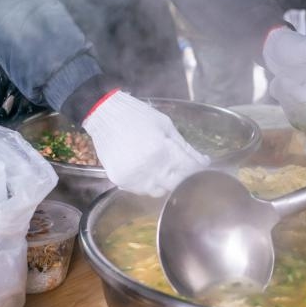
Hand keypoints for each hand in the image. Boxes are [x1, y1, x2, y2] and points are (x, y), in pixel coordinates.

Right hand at [82, 91, 207, 197]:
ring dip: (164, 182)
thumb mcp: (165, 124)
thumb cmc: (137, 115)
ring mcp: (133, 177)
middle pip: (176, 184)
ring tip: (162, 167)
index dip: (198, 168)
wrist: (103, 115)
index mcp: (162, 150)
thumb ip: (184, 146)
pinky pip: (140, 190)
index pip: (189, 169)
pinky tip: (145, 169)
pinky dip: (147, 183)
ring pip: (159, 192)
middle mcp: (148, 168)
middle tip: (182, 167)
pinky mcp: (120, 180)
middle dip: (183, 176)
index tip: (201, 164)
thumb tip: (202, 162)